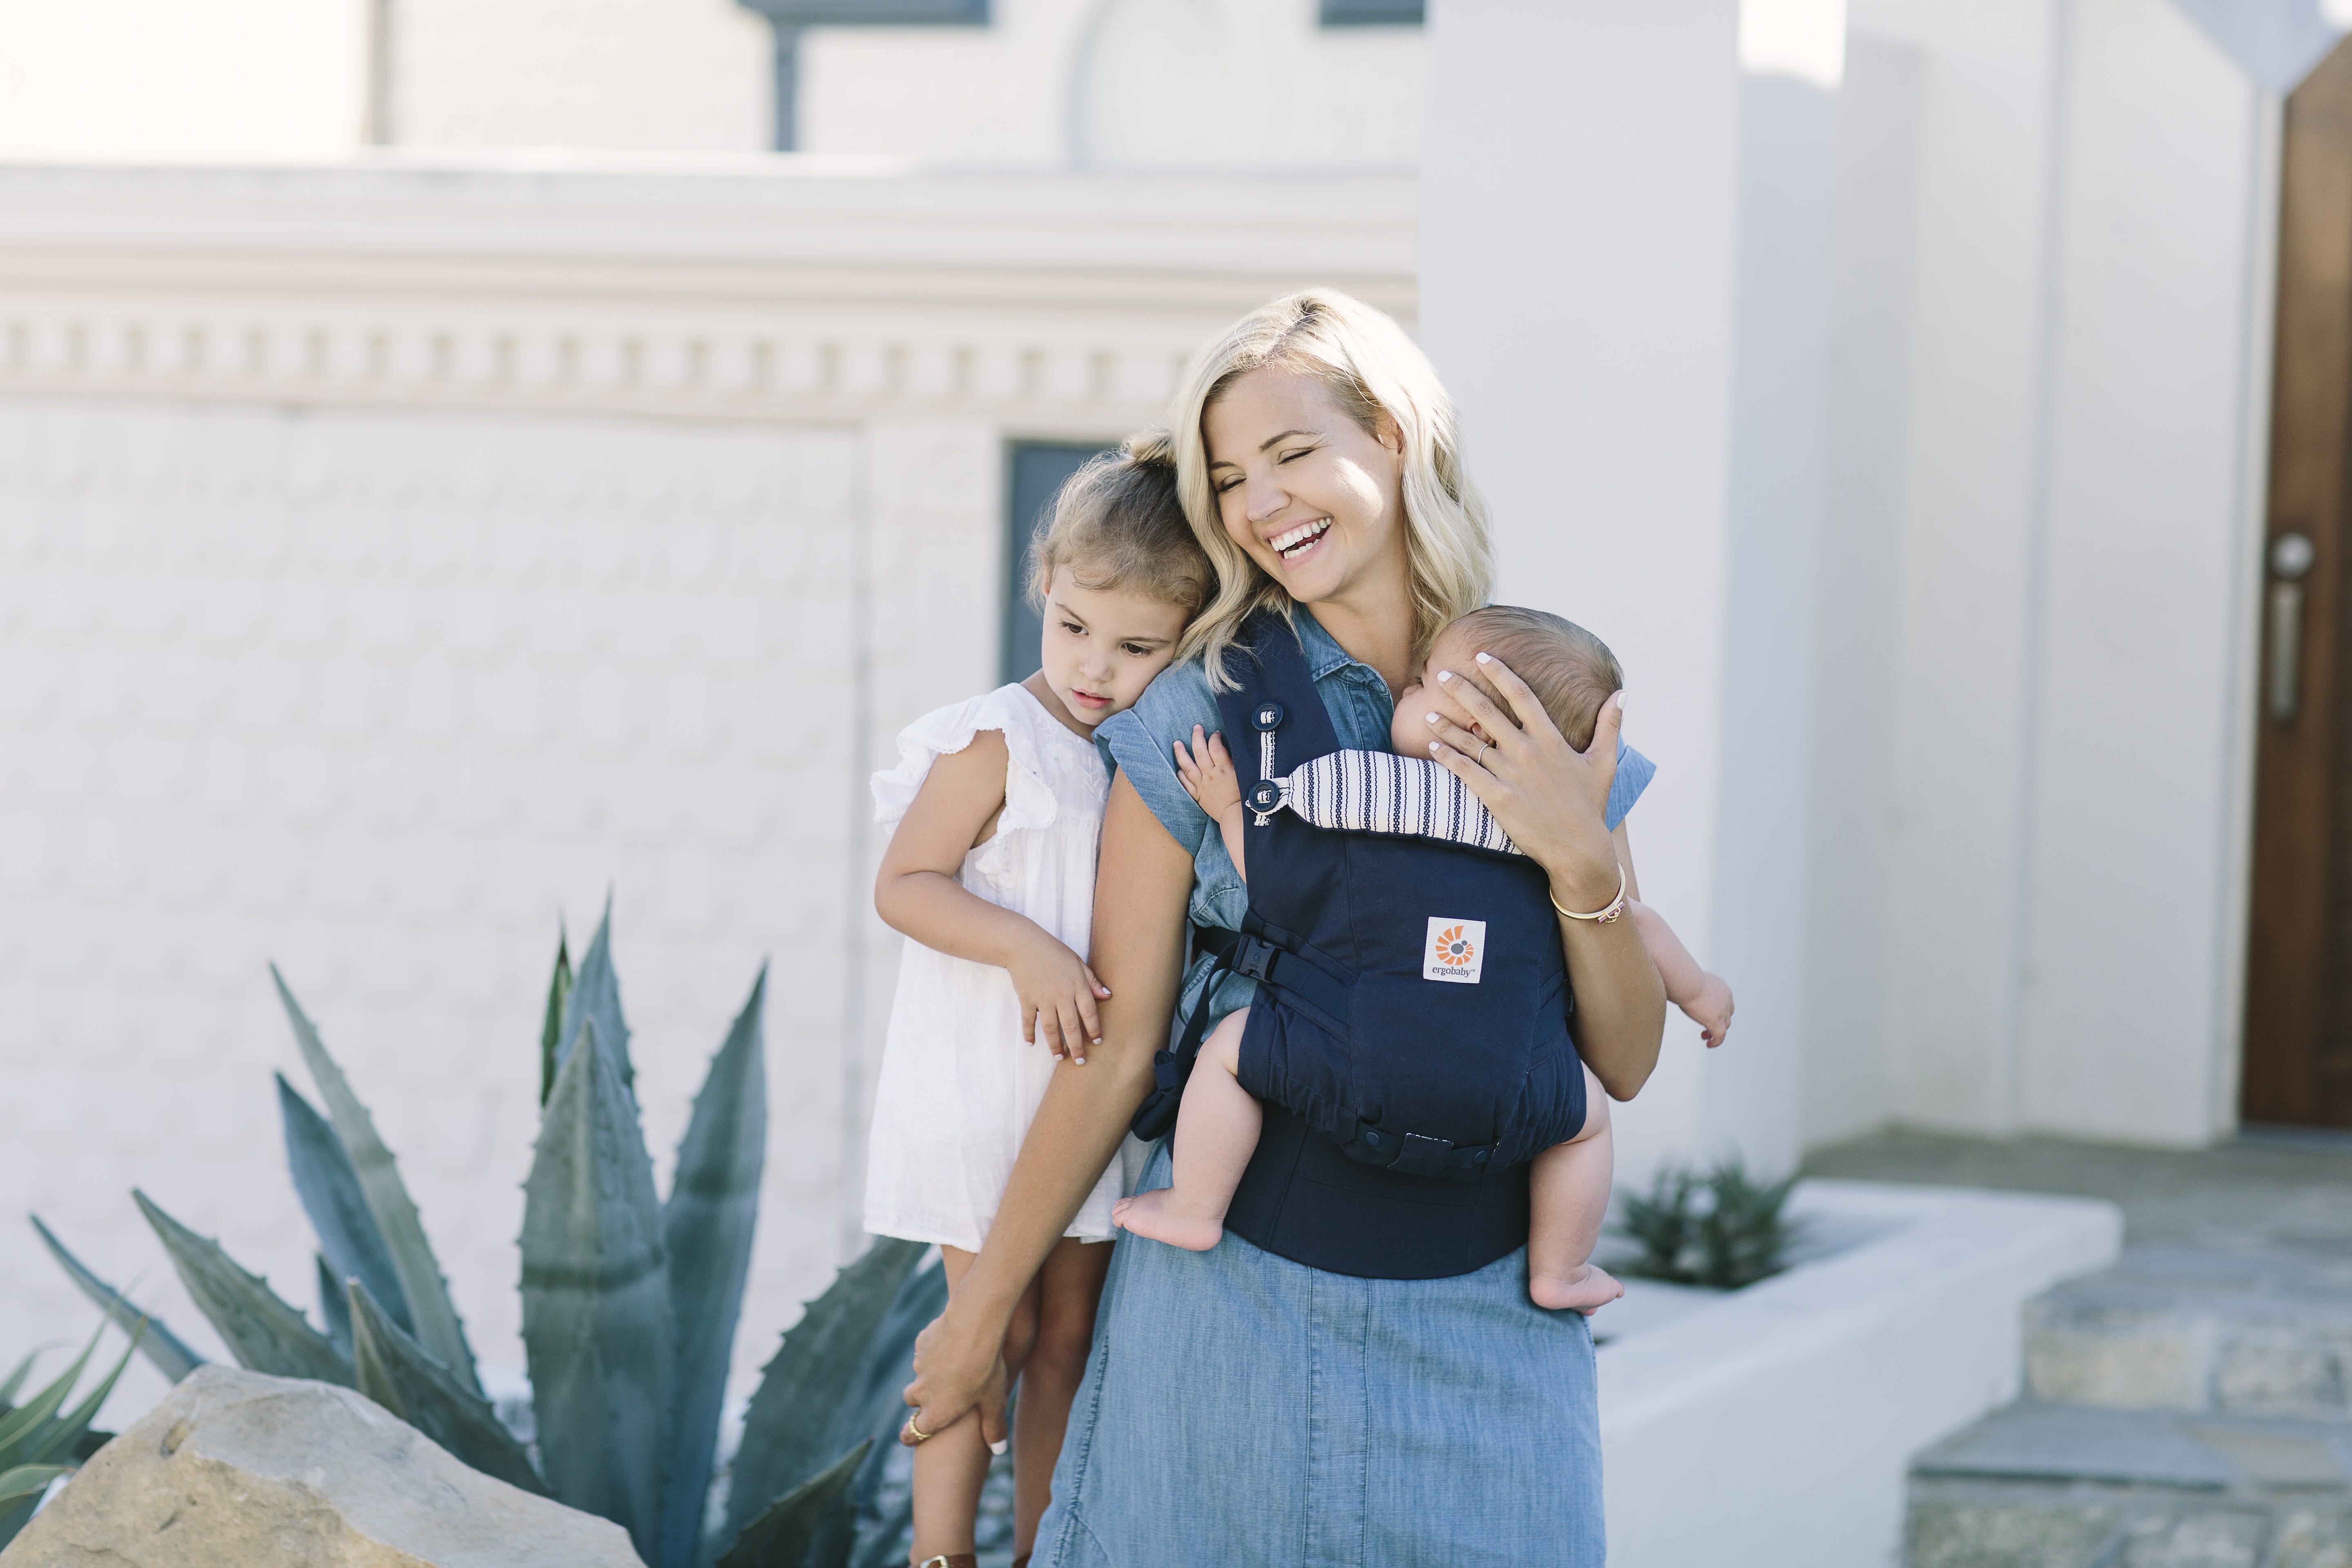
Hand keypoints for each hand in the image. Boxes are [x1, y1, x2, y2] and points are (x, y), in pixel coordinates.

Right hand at [903, 1307, 1010, 1452]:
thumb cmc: (986, 1369)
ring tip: (952, 1366)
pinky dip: (933, 1350)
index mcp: (936, 1413)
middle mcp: (922, 1391)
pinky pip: (924, 1350)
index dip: (910, 1437)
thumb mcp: (994, 1401)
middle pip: (911, 1400)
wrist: (973, 1327)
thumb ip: (994, 1427)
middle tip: (939, 1395)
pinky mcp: (921, 1343)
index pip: (912, 1433)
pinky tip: (952, 1344)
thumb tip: (999, 1450)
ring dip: (930, 1373)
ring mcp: (919, 1366)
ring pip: (919, 1374)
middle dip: (921, 1400)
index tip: (909, 1437)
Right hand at [1006, 931, 1109, 1062]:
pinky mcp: (1026, 999)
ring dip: (1055, 1045)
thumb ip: (1092, 981)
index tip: (1097, 1042)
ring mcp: (1043, 998)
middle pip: (1071, 1026)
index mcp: (1077, 985)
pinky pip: (1029, 1021)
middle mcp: (1062, 994)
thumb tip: (1108, 996)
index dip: (1094, 1029)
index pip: (1089, 1012)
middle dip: (1076, 1046)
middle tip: (1080, 1061)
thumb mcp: (1078, 963)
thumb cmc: (1054, 952)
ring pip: (1051, 1028)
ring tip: (1059, 1057)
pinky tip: (1031, 1043)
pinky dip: (1029, 1033)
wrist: (1024, 944)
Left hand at [1173, 726, 1241, 818]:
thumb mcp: (1244, 776)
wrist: (1236, 816)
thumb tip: (1230, 750)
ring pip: (1188, 766)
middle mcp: (1211, 774)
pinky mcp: (1198, 795)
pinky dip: (1181, 775)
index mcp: (1224, 769)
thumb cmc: (1245, 797)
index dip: (1215, 737)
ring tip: (1176, 743)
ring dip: (1181, 753)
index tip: (1216, 733)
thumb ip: (1236, 763)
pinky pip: (1186, 783)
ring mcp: (1202, 785)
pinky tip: (1178, 769)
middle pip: (1200, 752)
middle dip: (1197, 737)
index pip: (1216, 747)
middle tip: (1196, 727)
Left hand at [1422, 655, 1623, 906]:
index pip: (1521, 695)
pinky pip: (1465, 771)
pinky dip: (1447, 757)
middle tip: (1441, 674)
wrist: (1578, 848)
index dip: (1500, 673)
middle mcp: (1526, 752)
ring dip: (1446, 725)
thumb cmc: (1590, 805)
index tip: (1482, 656)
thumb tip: (1622, 694)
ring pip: (1470, 742)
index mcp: (1550, 739)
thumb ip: (1609, 725)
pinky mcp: (1496, 797)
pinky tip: (1433, 746)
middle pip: (1487, 711)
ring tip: (1427, 712)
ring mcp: (1509, 774)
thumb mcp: (1605, 762)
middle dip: (1462, 690)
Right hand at [1681, 973, 1733, 1046]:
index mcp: (1720, 986)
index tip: (1705, 1012)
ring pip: (1725, 1025)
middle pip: (1727, 1013)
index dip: (1718, 1009)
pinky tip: (1709, 1045)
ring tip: (1705, 1036)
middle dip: (1718, 1021)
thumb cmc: (1681, 977)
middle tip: (1705, 1026)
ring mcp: (1723, 1010)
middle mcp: (1726, 997)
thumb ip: (1689, 985)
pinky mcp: (1717, 1020)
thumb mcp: (1689, 980)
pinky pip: (1720, 1035)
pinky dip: (1716, 1041)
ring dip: (1716, 1032)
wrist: (1687, 982)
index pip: (1724, 1000)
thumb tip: (1678, 985)